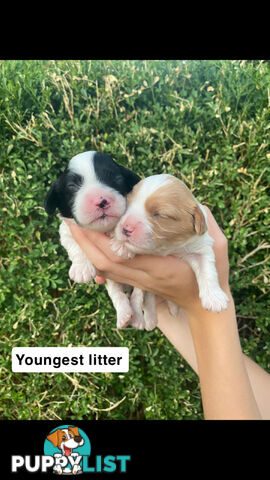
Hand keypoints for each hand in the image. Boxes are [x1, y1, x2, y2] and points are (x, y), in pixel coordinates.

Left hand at [63, 206, 229, 316]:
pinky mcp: (137, 283)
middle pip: (104, 262)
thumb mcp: (212, 257)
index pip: (121, 257)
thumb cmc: (206, 279)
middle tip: (70, 219)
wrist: (201, 307)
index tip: (86, 222)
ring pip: (104, 268)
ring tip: (75, 227)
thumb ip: (209, 232)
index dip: (99, 241)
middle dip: (84, 242)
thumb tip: (203, 207)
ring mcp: (139, 282)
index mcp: (158, 269)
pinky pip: (110, 271)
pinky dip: (96, 256)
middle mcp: (144, 277)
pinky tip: (90, 243)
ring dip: (87, 249)